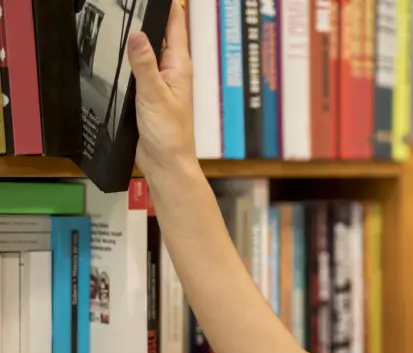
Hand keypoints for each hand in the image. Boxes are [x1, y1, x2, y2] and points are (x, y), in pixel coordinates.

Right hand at [127, 0, 195, 176]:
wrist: (165, 163)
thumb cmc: (170, 134)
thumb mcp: (154, 95)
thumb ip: (144, 64)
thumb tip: (137, 34)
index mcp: (180, 66)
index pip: (176, 26)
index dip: (169, 6)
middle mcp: (172, 71)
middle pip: (161, 35)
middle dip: (150, 17)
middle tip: (132, 4)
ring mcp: (160, 82)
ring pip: (148, 51)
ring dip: (139, 39)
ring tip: (124, 19)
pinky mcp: (148, 94)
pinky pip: (138, 69)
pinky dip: (131, 59)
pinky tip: (119, 53)